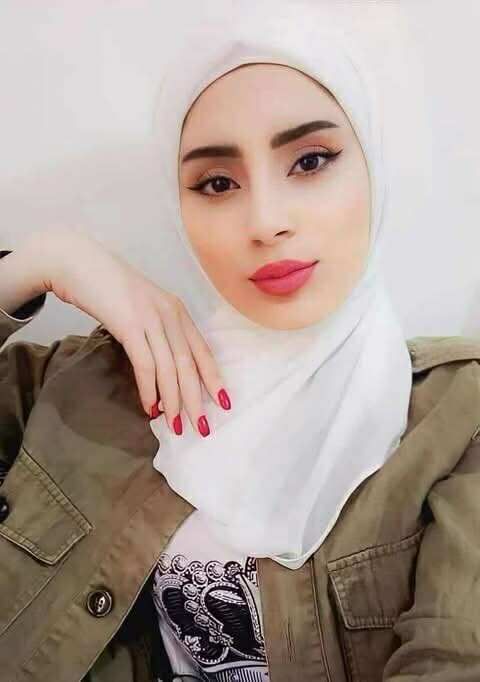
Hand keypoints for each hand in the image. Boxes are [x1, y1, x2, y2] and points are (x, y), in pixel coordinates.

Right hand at [27, 227, 230, 436]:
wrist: (79, 263)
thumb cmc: (108, 289)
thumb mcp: (142, 307)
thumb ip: (155, 330)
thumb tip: (161, 370)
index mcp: (177, 311)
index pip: (203, 350)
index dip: (214, 378)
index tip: (223, 402)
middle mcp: (170, 314)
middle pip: (190, 364)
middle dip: (197, 399)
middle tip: (201, 427)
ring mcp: (151, 318)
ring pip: (171, 368)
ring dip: (174, 400)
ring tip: (175, 425)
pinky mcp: (129, 324)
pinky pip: (145, 363)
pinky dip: (150, 388)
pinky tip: (150, 406)